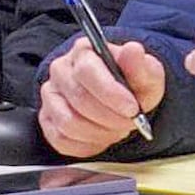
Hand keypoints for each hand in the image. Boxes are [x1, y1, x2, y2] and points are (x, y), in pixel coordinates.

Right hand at [36, 35, 165, 157]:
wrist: (121, 100)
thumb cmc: (131, 85)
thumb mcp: (146, 74)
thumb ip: (141, 65)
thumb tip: (133, 50)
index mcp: (83, 51)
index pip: (87, 70)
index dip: (111, 93)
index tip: (132, 109)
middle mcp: (61, 70)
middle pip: (79, 99)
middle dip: (110, 117)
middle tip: (130, 122)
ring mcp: (51, 96)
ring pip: (68, 123)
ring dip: (99, 133)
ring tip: (117, 128)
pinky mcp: (47, 120)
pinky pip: (62, 140)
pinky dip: (87, 144)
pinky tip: (101, 136)